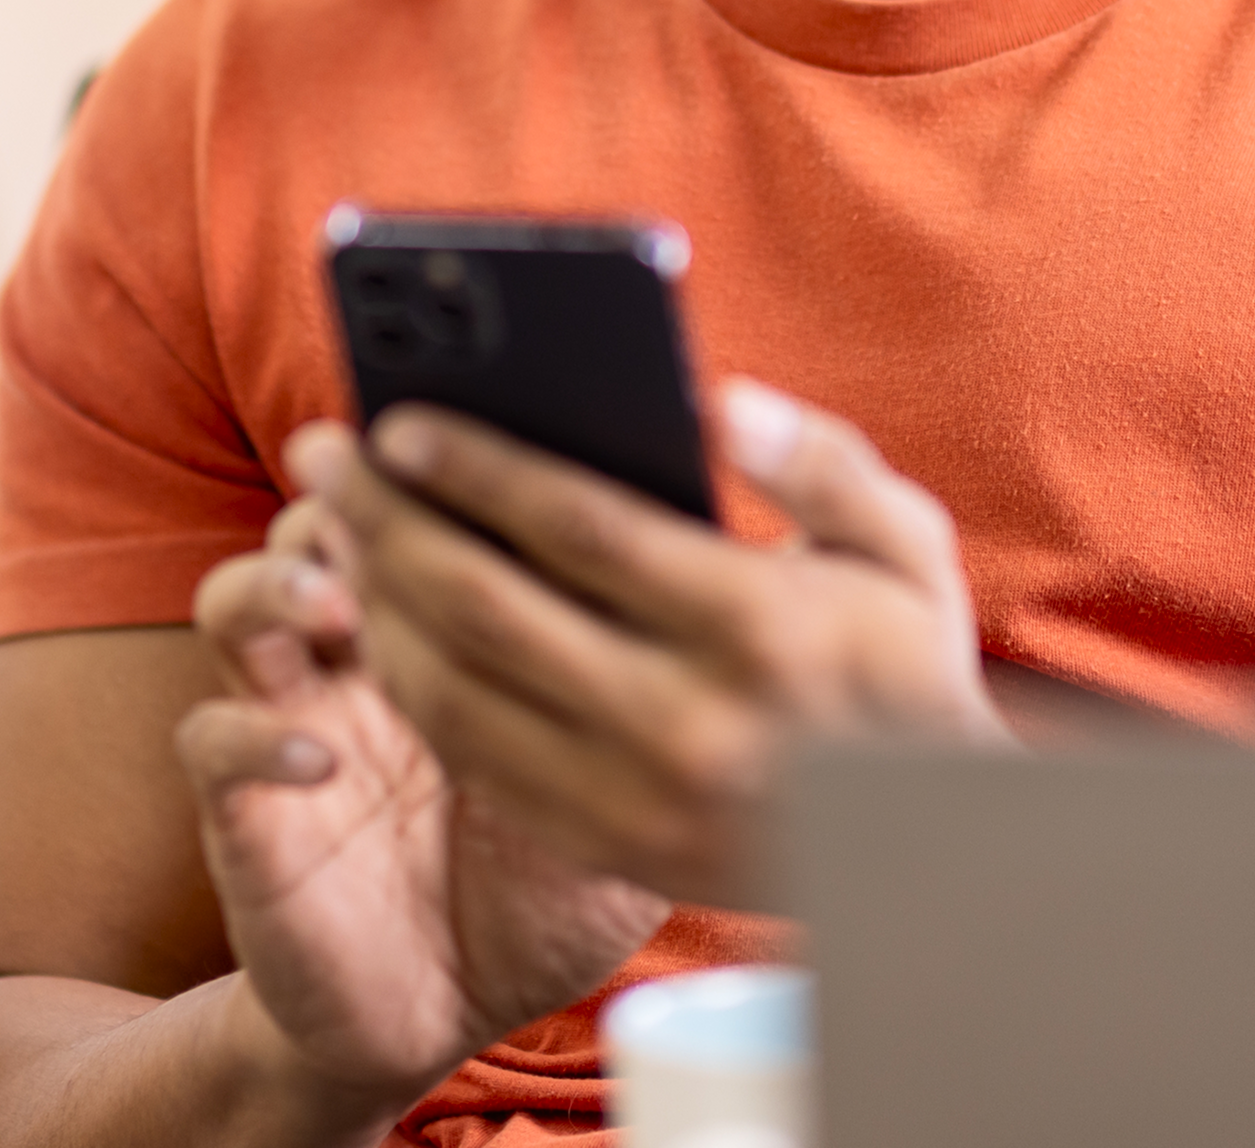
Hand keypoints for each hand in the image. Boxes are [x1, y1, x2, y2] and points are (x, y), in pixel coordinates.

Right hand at [176, 496, 670, 1109]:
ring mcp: (298, 721)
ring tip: (334, 599)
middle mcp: (363, 653)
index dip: (449, 466)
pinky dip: (254, 734)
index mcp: (453, 626)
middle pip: (334, 534)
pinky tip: (317, 752)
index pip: (434, 510)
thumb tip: (727, 571)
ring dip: (275, 584)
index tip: (479, 415)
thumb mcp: (623, 774)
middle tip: (377, 470)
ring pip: (240, 607)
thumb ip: (651, 680)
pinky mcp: (249, 815)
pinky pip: (216, 744)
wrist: (446, 1009)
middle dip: (354, 495)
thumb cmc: (550, 880)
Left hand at [283, 380, 1011, 909]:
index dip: (477, 470)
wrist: (930, 851)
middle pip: (487, 608)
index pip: (578, 529)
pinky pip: (479, 765)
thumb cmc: (907, 665)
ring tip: (335, 533)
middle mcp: (682, 718)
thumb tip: (720, 402)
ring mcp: (636, 797)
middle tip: (324, 454)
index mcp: (753, 624)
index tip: (400, 420)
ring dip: (378, 607)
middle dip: (388, 522)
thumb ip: (820, 463)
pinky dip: (418, 692)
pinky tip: (387, 627)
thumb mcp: (905, 545)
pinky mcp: (609, 847)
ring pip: (459, 698)